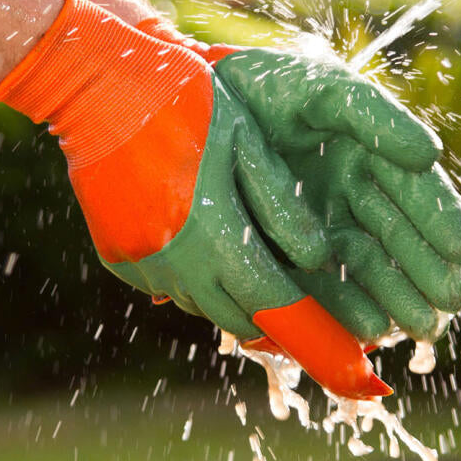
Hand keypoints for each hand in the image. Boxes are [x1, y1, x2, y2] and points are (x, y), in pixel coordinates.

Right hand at [0, 0, 390, 398]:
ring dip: (239, 294)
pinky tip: (209, 240)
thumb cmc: (186, 106)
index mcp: (215, 238)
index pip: (281, 309)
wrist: (99, 90)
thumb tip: (320, 259)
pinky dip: (199, 276)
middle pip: (246, 317)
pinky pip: (172, 286)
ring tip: (262, 266)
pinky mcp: (119, 261)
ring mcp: (142, 268)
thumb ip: (286, 208)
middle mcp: (175, 266)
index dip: (324, 343)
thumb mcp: (249, 146)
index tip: (361, 369)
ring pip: (208, 305)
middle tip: (315, 307)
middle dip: (283, 316)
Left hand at [138, 20, 460, 343]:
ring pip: (369, 272)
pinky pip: (325, 288)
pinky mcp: (290, 258)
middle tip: (449, 303)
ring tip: (416, 326)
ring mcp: (323, 229)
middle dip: (427, 274)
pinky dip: (348, 310)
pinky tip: (368, 327)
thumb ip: (377, 116)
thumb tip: (431, 153)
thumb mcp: (325, 90)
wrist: (196, 105)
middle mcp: (355, 198)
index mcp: (374, 158)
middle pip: (401, 242)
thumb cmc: (268, 88)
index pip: (421, 195)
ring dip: (396, 301)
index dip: (443, 222)